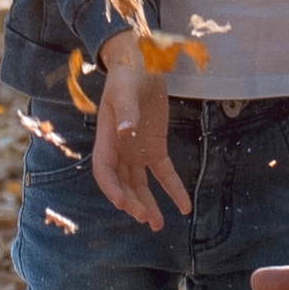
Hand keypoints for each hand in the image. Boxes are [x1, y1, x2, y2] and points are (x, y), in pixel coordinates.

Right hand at [89, 56, 191, 230]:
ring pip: (139, 184)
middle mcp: (119, 150)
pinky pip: (163, 173)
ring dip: (147, 204)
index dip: (111, 188)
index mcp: (106, 138)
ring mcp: (136, 151)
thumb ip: (125, 112)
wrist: (143, 64)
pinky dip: (173, 189)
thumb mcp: (125, 91)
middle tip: (144, 217)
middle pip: (122, 183)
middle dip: (131, 201)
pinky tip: (184, 206)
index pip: (104, 170)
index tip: (123, 203)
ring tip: (157, 224)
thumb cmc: (128, 75)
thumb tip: (124, 131)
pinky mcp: (155, 148)